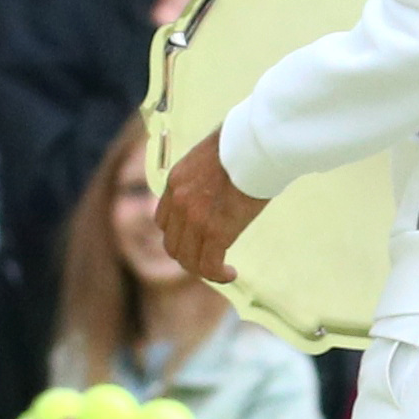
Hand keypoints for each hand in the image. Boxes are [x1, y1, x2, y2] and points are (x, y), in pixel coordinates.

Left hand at [157, 126, 265, 281]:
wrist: (254, 143)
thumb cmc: (242, 146)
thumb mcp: (209, 158)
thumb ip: (203, 178)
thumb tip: (217, 188)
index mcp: (175, 182)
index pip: (164, 221)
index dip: (179, 236)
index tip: (198, 241)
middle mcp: (178, 201)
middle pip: (172, 244)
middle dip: (190, 256)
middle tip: (211, 258)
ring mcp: (195, 218)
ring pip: (187, 259)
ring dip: (203, 269)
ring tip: (222, 270)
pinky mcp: (216, 231)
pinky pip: (209, 265)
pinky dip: (218, 275)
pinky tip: (231, 273)